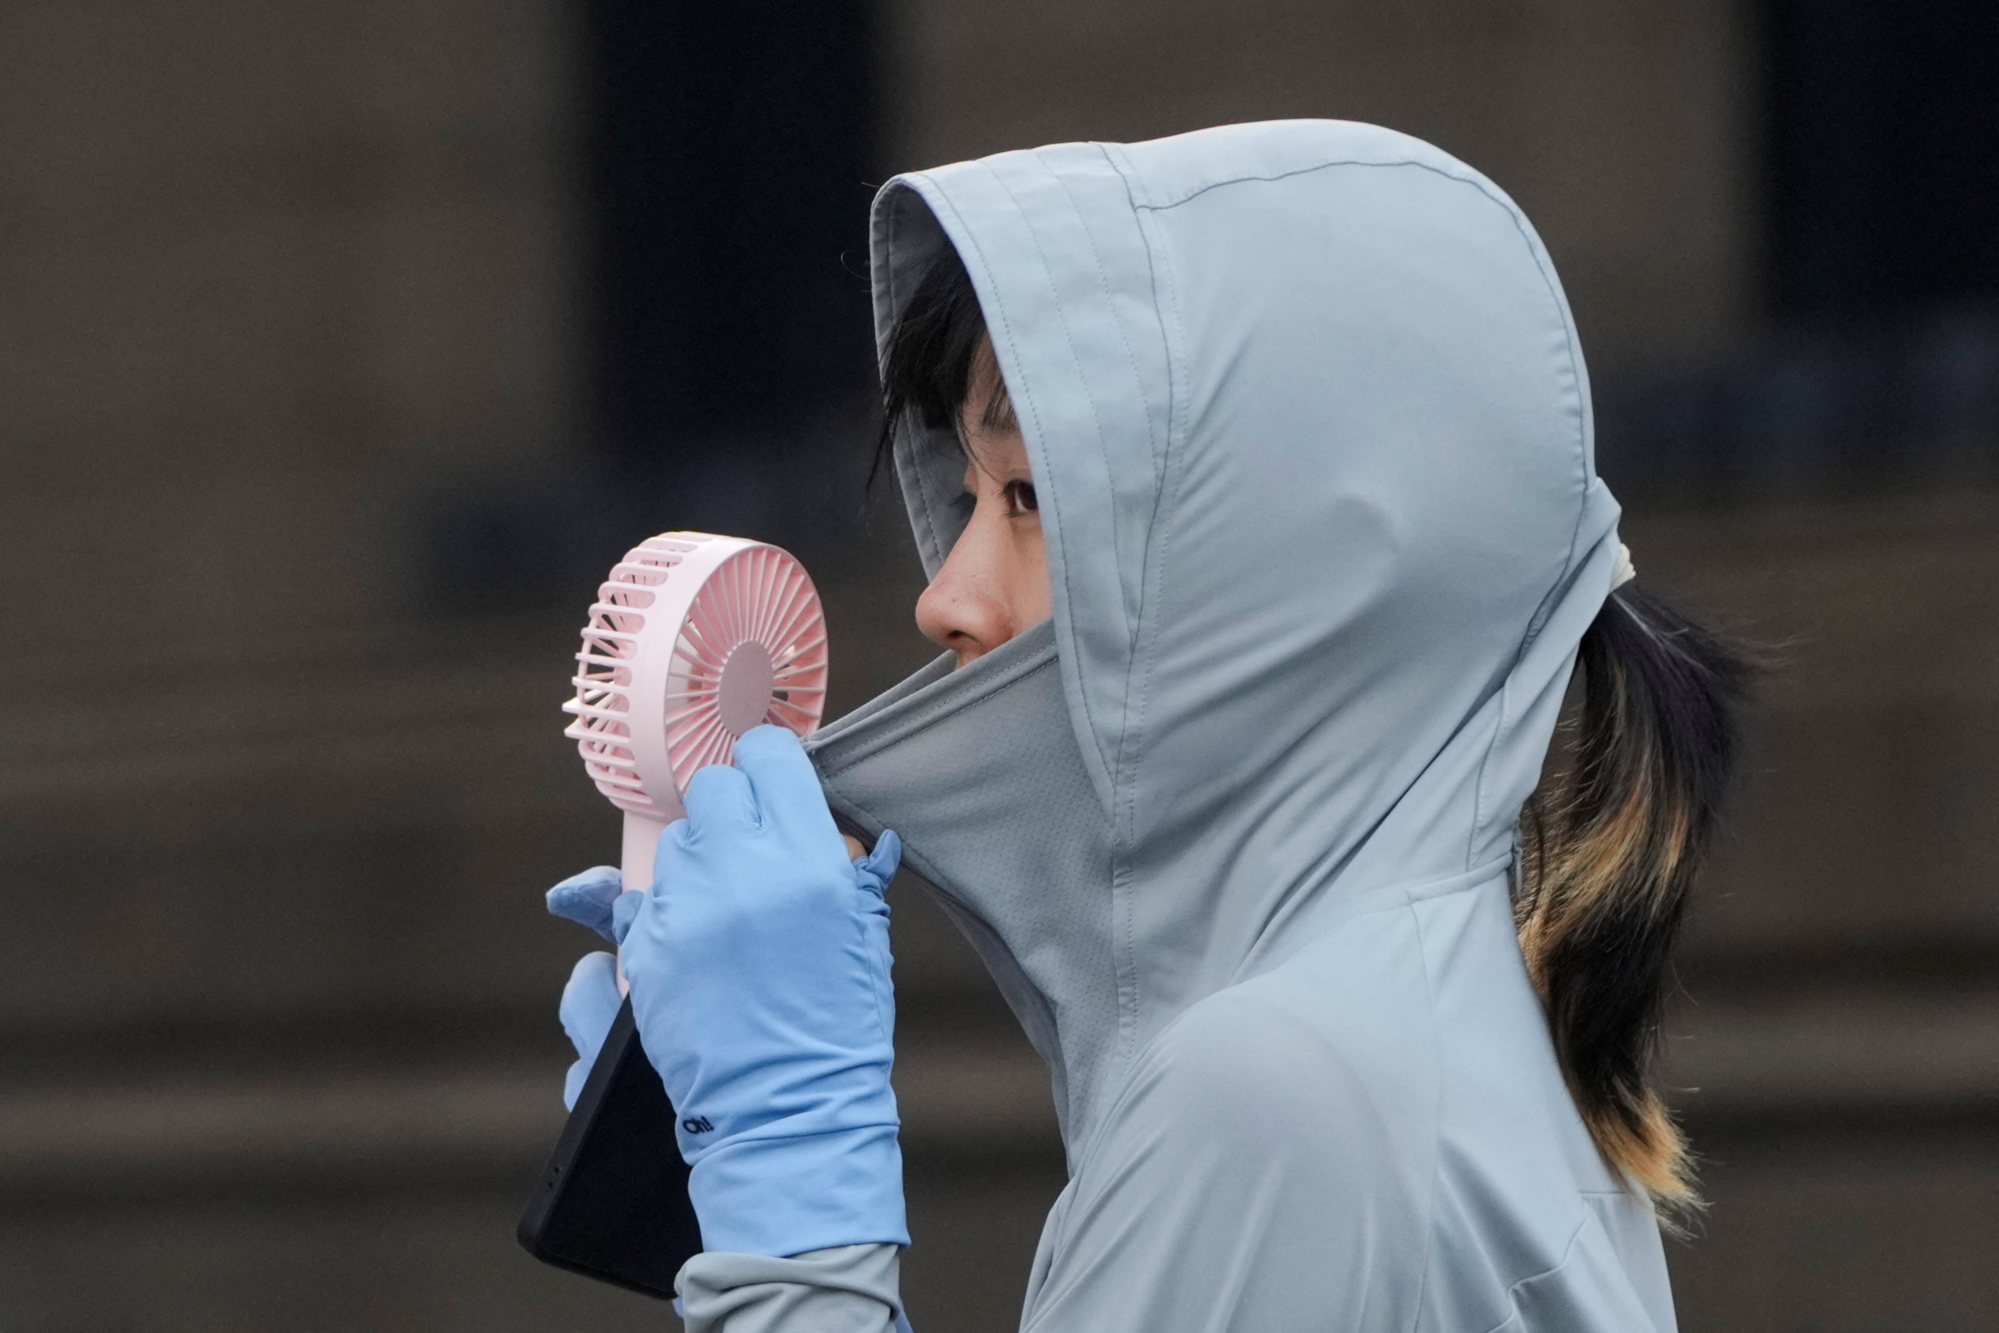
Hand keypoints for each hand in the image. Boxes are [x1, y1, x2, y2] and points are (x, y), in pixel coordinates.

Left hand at [543, 726, 905, 1257]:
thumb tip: (853, 839)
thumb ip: (851, 875)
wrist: (790, 1112)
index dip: (773, 766)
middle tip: (757, 850)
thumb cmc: (837, 1029)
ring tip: (730, 911)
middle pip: (715, 788)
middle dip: (737, 811)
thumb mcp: (865, 938)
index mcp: (807, 861)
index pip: (769, 757)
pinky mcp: (643, 950)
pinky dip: (671, 910)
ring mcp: (684, 911)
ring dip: (703, 861)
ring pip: (680, 842)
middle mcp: (740, 873)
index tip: (776, 781)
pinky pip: (644, 897)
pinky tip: (701, 944)